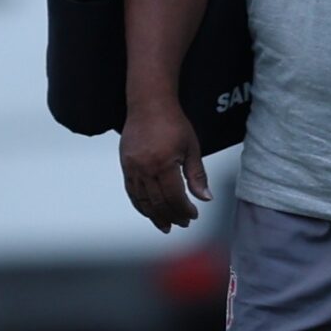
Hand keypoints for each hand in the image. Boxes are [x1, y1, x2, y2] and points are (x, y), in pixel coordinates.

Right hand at [119, 96, 209, 232]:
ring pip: (142, 201)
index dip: (184, 210)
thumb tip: (205, 198)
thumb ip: (197, 175)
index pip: (174, 197)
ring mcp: (133, 168)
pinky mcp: (125, 165)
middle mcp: (145, 168)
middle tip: (182, 224)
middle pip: (158, 202)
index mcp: (164, 164)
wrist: (149, 104)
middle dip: (171, 216)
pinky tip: (149, 211)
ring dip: (154, 216)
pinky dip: (140, 205)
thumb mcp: (191, 148)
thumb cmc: (172, 123)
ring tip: (165, 225)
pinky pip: (132, 192)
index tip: (193, 215)